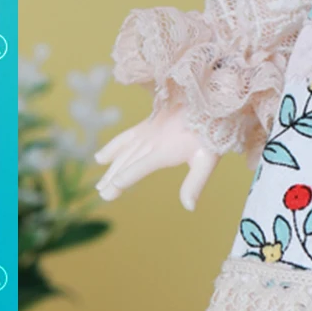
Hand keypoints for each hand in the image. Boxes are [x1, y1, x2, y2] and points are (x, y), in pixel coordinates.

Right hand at [94, 102, 218, 210]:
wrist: (209, 104)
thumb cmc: (211, 135)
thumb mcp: (207, 160)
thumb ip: (195, 183)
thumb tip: (189, 207)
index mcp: (165, 150)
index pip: (139, 167)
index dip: (124, 179)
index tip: (110, 192)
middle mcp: (152, 141)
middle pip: (128, 162)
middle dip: (113, 178)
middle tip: (103, 194)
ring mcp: (148, 131)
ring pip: (124, 152)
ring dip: (111, 167)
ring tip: (100, 185)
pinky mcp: (148, 123)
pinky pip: (126, 136)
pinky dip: (113, 146)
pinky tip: (100, 157)